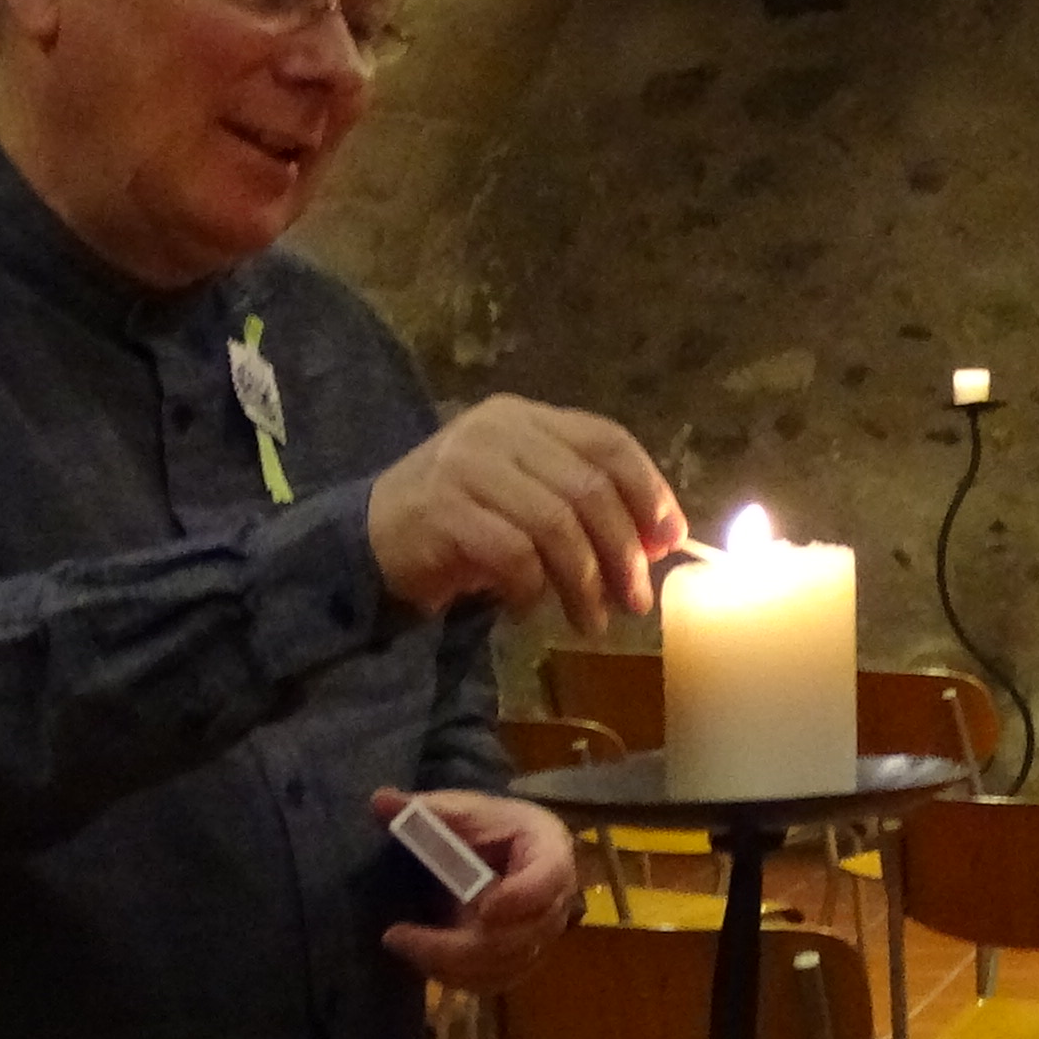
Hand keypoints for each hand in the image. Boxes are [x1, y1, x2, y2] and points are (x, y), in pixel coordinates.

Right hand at [366, 397, 685, 631]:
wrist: (369, 538)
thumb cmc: (464, 522)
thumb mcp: (527, 496)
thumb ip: (584, 504)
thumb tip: (659, 541)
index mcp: (527, 417)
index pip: (607, 440)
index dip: (649, 490)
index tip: (670, 541)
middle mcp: (498, 430)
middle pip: (589, 487)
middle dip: (622, 552)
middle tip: (635, 601)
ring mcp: (465, 465)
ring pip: (556, 524)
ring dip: (584, 582)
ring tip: (591, 621)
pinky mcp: (442, 510)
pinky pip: (512, 554)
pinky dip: (530, 588)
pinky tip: (526, 609)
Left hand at [373, 787, 573, 994]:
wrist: (508, 850)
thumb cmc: (492, 826)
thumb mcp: (463, 811)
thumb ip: (426, 811)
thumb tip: (380, 800)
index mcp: (550, 852)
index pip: (550, 880)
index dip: (523, 897)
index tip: (484, 909)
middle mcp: (556, 901)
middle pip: (520, 937)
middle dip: (457, 945)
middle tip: (399, 936)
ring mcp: (542, 937)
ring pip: (504, 966)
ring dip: (449, 964)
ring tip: (402, 945)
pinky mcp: (523, 960)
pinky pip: (495, 982)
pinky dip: (457, 978)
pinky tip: (421, 959)